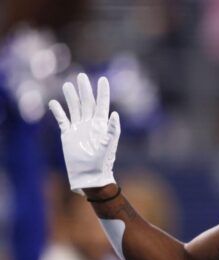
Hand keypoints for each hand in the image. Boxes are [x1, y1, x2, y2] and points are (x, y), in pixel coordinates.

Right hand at [48, 73, 120, 193]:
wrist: (89, 174)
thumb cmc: (102, 161)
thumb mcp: (109, 144)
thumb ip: (113, 129)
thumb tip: (114, 113)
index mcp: (101, 124)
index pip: (102, 104)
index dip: (103, 92)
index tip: (103, 79)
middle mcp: (90, 124)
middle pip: (87, 102)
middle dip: (85, 90)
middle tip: (81, 76)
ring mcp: (79, 128)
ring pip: (74, 108)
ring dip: (71, 97)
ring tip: (68, 85)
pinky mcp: (68, 134)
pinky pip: (62, 120)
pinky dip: (58, 112)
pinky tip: (53, 103)